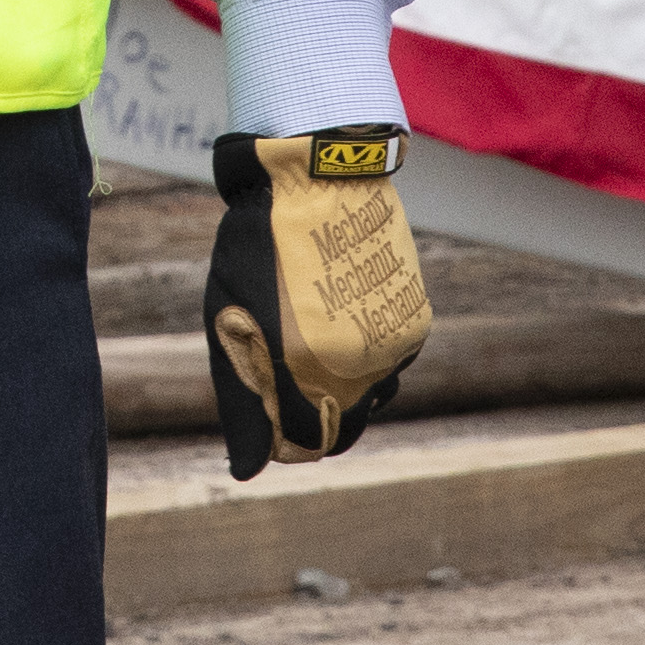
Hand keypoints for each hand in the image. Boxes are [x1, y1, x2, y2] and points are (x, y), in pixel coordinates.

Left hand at [203, 125, 431, 477]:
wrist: (320, 172)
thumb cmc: (259, 242)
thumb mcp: (228, 314)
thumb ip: (243, 399)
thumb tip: (246, 472)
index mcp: (308, 368)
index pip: (305, 445)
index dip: (281, 438)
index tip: (268, 412)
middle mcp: (362, 364)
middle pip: (344, 428)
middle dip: (314, 415)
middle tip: (285, 371)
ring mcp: (395, 344)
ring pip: (372, 397)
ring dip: (344, 384)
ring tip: (311, 330)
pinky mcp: (415, 322)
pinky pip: (390, 363)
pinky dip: (367, 353)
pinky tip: (339, 312)